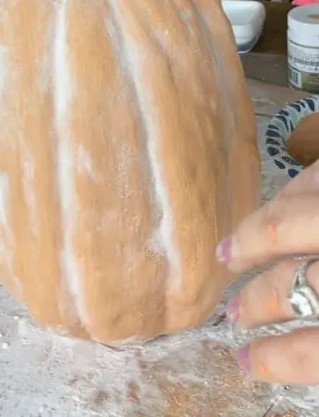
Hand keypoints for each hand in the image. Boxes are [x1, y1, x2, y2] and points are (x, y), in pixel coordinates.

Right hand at [216, 160, 318, 384]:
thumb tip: (303, 331)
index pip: (314, 352)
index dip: (278, 361)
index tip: (246, 362)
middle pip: (294, 284)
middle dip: (260, 301)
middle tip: (235, 314)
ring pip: (290, 224)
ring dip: (255, 240)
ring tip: (231, 252)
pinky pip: (313, 178)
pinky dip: (288, 193)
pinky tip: (277, 203)